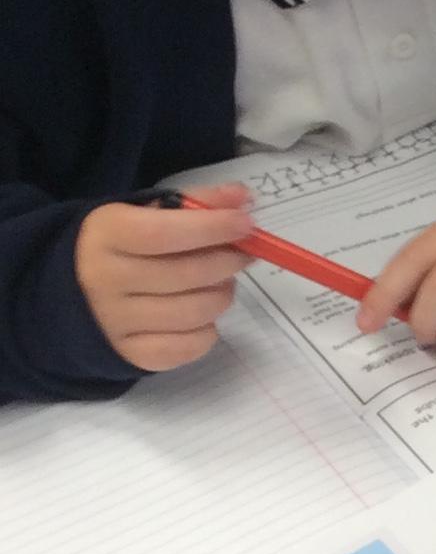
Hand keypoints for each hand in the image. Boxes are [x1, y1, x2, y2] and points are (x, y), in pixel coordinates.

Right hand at [75, 183, 254, 373]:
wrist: (73, 292)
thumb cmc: (120, 246)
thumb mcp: (145, 213)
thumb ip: (195, 203)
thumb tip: (242, 198)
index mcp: (106, 235)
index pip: (165, 233)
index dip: (212, 228)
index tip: (244, 223)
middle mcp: (105, 280)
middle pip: (186, 274)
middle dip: (228, 262)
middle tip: (241, 255)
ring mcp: (116, 322)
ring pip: (194, 312)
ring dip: (222, 295)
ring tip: (222, 283)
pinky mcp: (131, 355)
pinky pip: (189, 347)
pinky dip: (208, 331)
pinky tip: (202, 314)